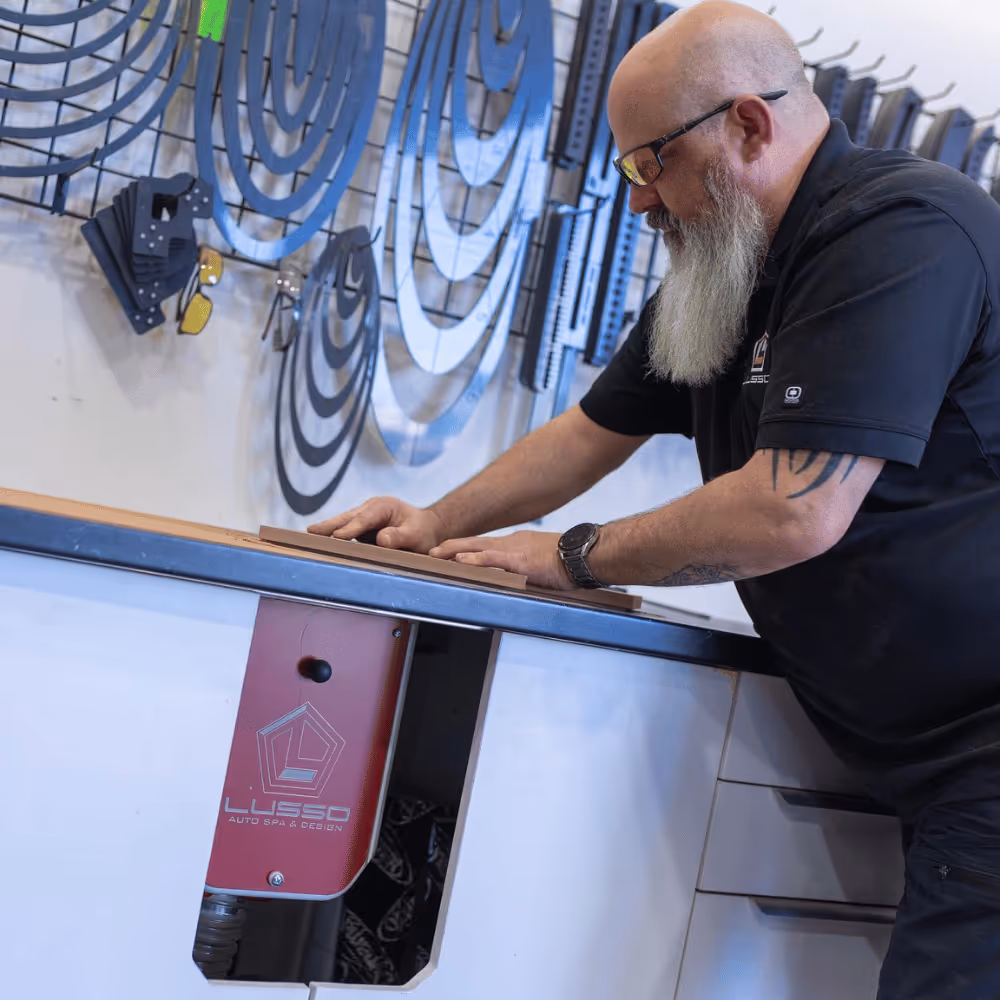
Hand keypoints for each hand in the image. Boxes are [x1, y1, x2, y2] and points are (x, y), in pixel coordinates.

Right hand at [308, 497, 447, 553]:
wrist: (427, 529)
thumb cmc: (423, 532)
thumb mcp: (416, 535)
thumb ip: (400, 536)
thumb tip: (381, 539)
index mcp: (384, 506)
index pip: (365, 518)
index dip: (352, 528)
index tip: (338, 536)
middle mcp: (371, 509)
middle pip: (348, 517)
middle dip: (330, 524)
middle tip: (311, 532)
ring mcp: (365, 518)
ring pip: (344, 523)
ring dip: (327, 529)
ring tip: (309, 536)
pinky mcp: (362, 528)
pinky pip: (346, 532)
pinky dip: (334, 536)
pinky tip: (321, 543)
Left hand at [429, 531, 574, 590]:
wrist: (585, 554)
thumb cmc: (570, 562)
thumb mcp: (544, 564)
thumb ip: (529, 570)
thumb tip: (523, 581)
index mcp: (518, 544)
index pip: (486, 545)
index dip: (466, 548)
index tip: (449, 551)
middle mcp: (513, 543)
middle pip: (476, 542)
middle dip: (452, 546)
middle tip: (432, 551)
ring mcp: (515, 549)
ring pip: (478, 547)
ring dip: (455, 550)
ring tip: (436, 554)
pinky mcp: (520, 559)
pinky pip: (492, 558)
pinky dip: (474, 558)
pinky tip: (460, 560)